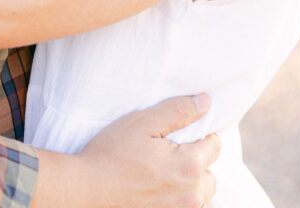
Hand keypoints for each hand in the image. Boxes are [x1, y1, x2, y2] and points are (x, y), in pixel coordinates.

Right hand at [32, 95, 219, 207]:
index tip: (181, 136)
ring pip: (199, 200)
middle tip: (171, 157)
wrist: (84, 192)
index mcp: (189, 166)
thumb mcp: (143, 123)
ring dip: (189, 189)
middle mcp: (190, 196)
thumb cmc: (112, 154)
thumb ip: (179, 111)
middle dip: (197, 165)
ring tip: (163, 177)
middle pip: (210, 177)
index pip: (215, 146)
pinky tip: (157, 194)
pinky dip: (176, 203)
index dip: (200, 137)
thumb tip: (206, 101)